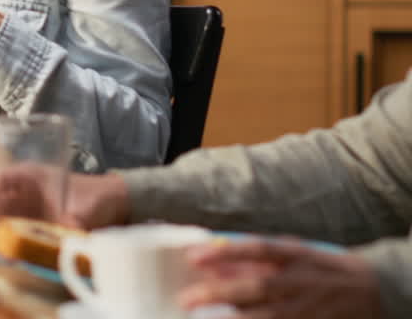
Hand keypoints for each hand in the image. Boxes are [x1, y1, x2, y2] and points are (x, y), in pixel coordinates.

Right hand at [0, 168, 130, 243]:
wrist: (112, 203)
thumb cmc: (96, 196)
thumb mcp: (86, 208)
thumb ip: (75, 223)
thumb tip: (65, 238)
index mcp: (29, 175)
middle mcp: (21, 189)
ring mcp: (23, 206)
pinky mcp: (28, 222)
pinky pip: (6, 230)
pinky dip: (0, 241)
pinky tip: (5, 255)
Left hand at [178, 239, 382, 318]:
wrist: (375, 290)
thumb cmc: (321, 268)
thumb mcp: (292, 254)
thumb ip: (251, 259)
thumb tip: (211, 264)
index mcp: (297, 256)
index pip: (258, 249)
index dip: (226, 252)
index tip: (192, 256)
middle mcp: (303, 282)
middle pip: (258, 287)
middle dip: (219, 294)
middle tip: (186, 298)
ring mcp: (310, 309)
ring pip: (269, 317)